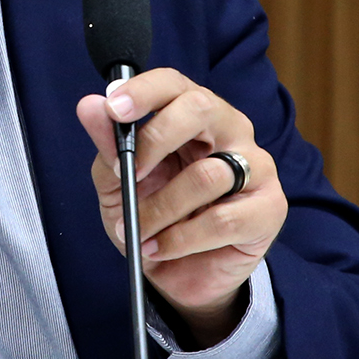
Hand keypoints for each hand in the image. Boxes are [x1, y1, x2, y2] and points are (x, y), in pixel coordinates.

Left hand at [76, 70, 286, 347]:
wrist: (179, 275)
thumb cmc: (152, 215)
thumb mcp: (117, 183)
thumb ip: (108, 146)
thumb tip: (88, 106)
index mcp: (191, 112)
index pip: (172, 83)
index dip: (143, 91)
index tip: (113, 109)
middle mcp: (230, 129)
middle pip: (201, 107)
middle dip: (156, 139)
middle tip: (127, 174)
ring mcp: (257, 166)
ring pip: (208, 174)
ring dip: (161, 209)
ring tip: (138, 231)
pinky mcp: (270, 208)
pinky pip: (223, 219)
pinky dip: (181, 239)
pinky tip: (159, 248)